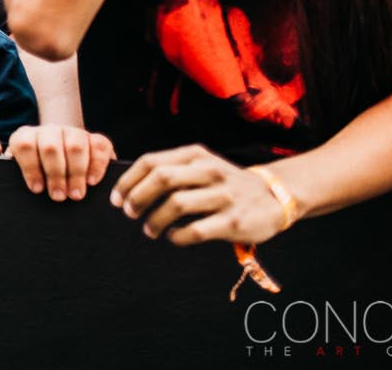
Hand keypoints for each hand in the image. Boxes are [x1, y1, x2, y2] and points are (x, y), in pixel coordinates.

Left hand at [0, 125, 115, 200]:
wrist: (57, 164)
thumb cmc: (30, 172)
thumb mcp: (8, 168)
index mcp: (25, 136)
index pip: (24, 144)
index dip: (30, 168)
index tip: (36, 189)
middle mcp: (49, 130)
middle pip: (50, 146)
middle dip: (55, 174)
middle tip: (58, 196)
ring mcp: (73, 132)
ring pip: (75, 145)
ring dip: (76, 172)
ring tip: (75, 195)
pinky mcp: (95, 140)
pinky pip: (99, 145)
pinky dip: (97, 164)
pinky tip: (92, 181)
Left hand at [109, 144, 292, 244]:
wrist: (275, 196)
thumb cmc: (226, 183)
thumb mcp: (202, 166)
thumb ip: (173, 170)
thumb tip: (129, 187)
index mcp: (196, 155)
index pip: (152, 162)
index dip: (129, 181)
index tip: (116, 198)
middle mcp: (209, 171)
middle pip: (161, 179)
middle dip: (138, 197)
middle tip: (129, 213)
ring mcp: (224, 195)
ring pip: (176, 204)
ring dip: (154, 220)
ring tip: (149, 230)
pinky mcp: (234, 221)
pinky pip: (197, 230)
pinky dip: (178, 236)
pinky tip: (173, 237)